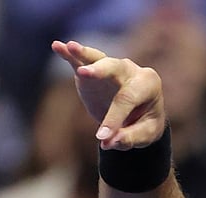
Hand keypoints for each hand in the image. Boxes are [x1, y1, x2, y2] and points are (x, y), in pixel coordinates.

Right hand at [50, 40, 166, 150]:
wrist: (140, 116)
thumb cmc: (144, 123)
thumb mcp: (144, 135)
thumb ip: (128, 138)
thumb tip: (107, 143)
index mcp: (148, 84)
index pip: (127, 99)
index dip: (113, 119)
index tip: (102, 138)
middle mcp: (131, 71)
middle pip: (115, 68)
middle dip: (99, 71)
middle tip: (83, 74)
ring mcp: (111, 67)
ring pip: (98, 58)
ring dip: (83, 53)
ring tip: (69, 47)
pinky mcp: (93, 71)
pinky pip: (81, 60)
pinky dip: (69, 54)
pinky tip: (57, 46)